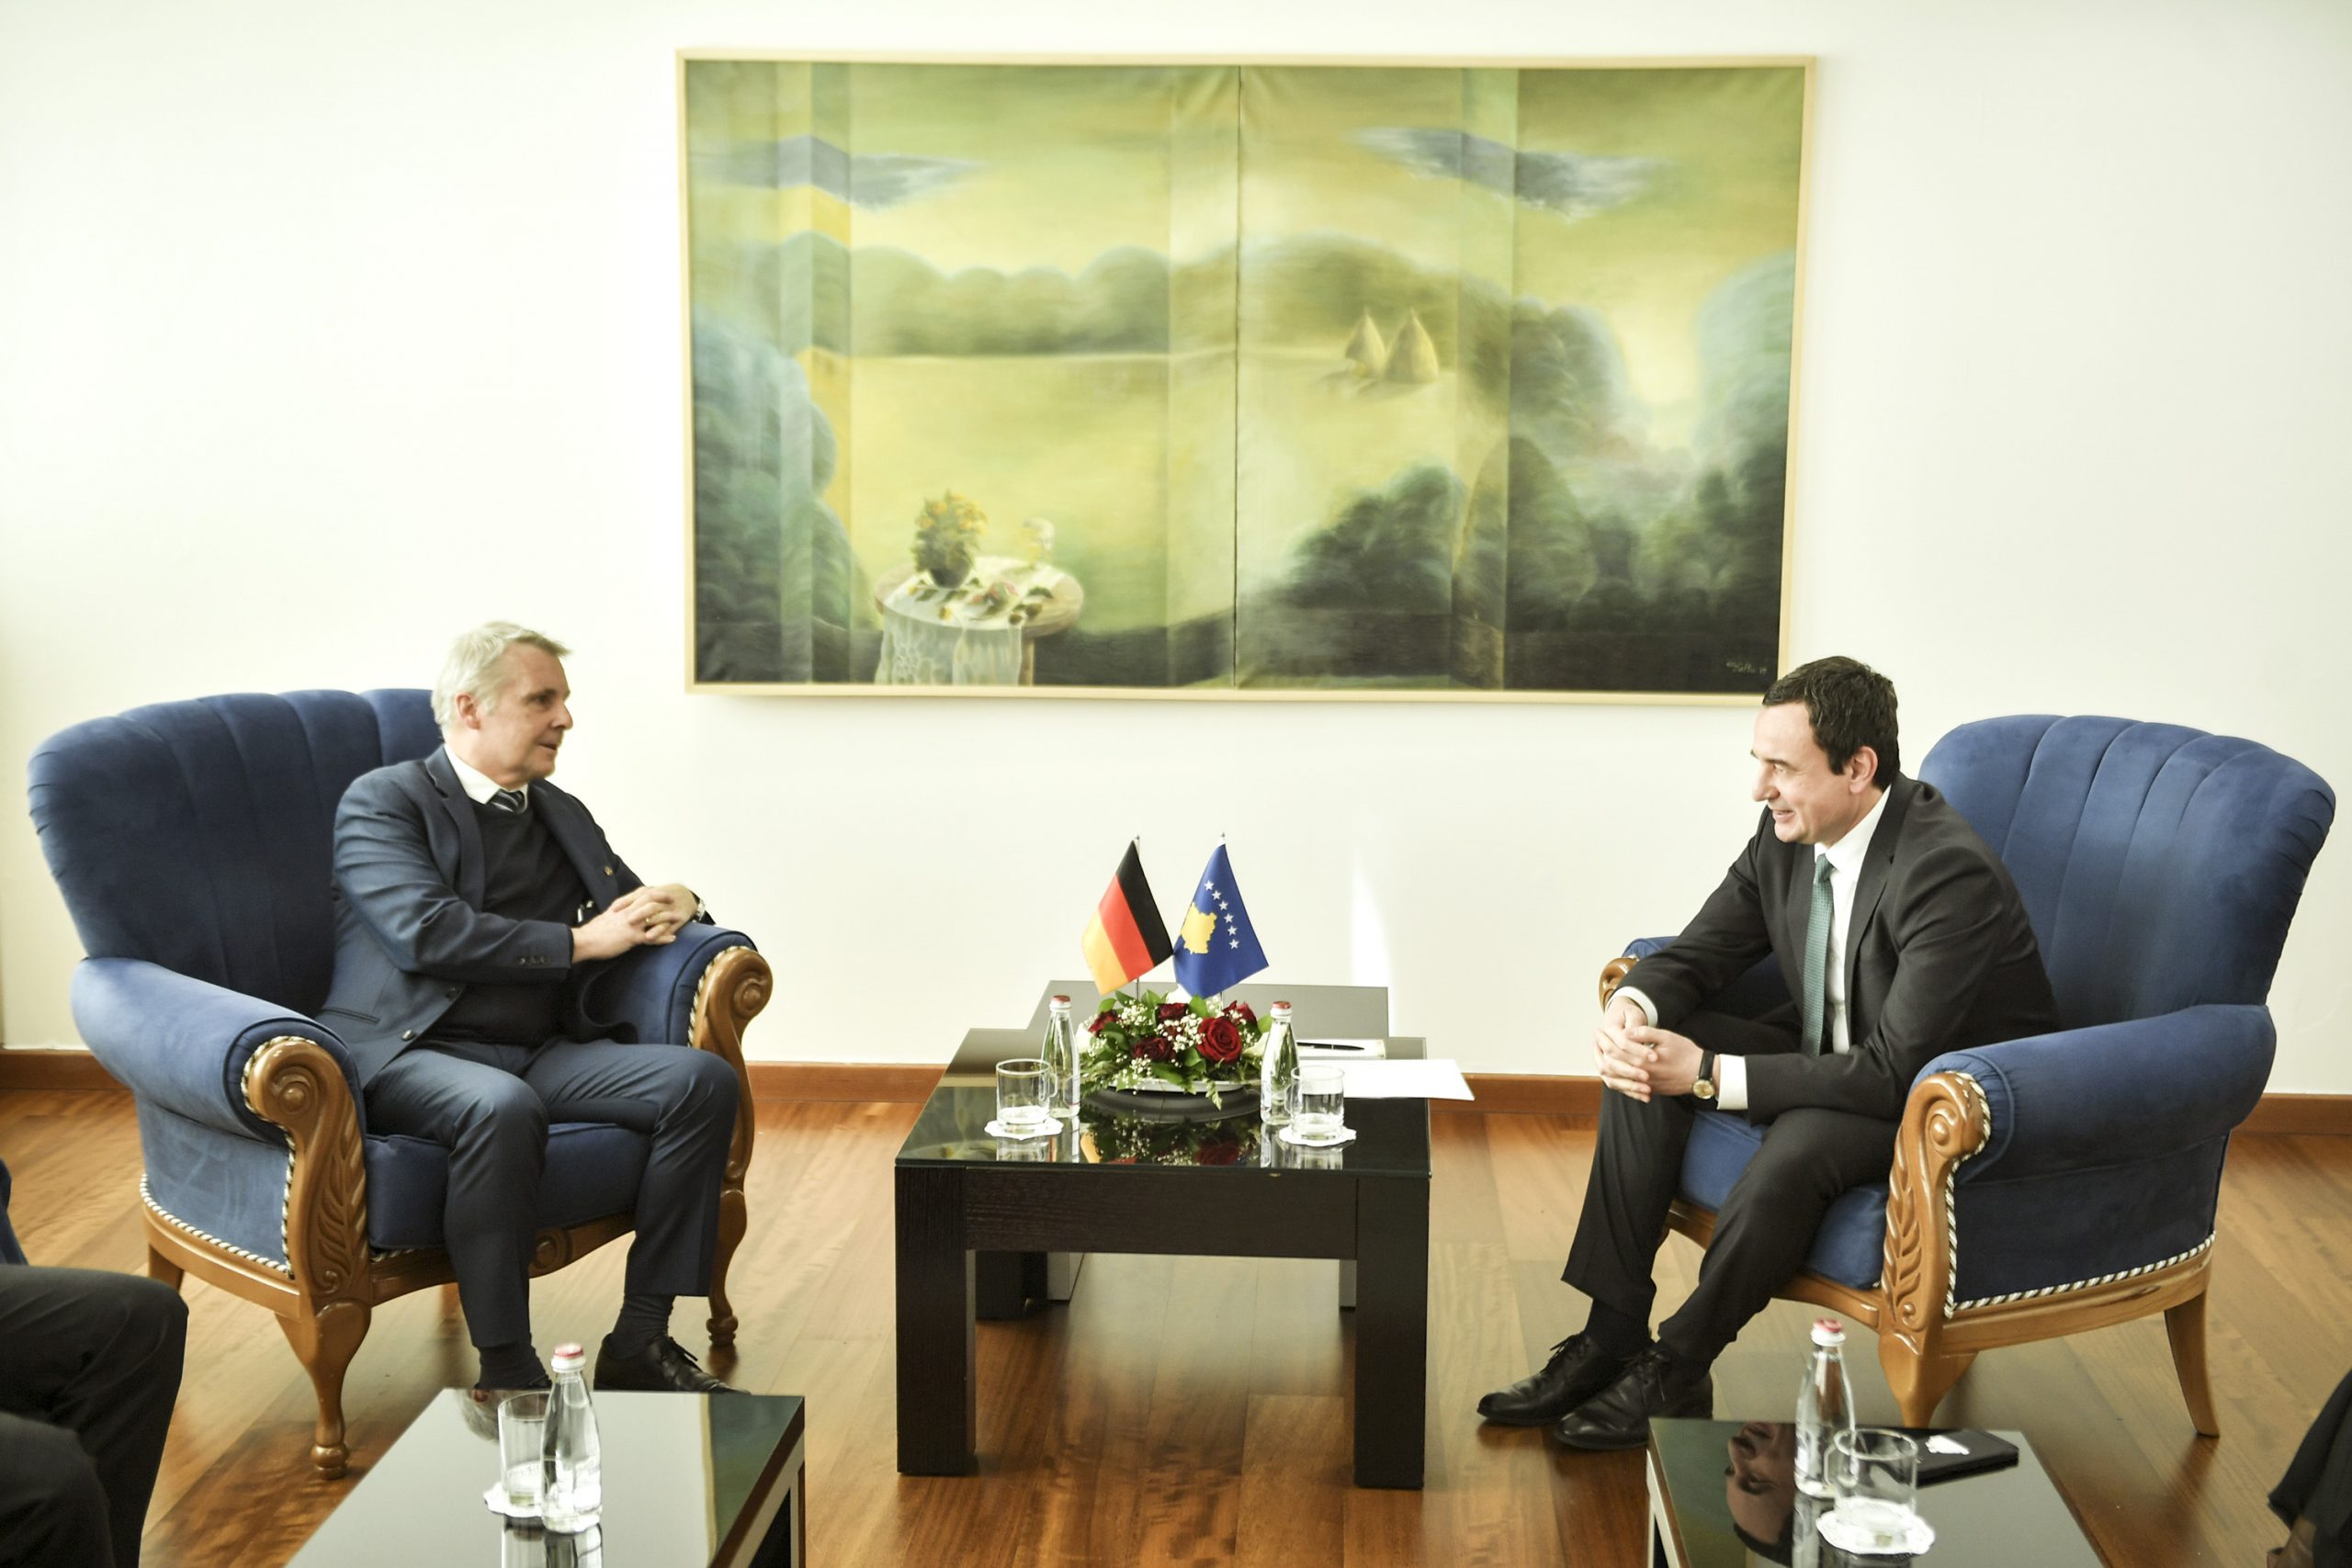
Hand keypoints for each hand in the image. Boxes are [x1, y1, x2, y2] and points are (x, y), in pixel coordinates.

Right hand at [571, 884, 693, 961]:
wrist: (584, 941)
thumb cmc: (593, 932)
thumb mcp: (606, 917)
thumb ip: (616, 913)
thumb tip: (620, 912)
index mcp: (621, 907)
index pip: (639, 893)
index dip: (652, 891)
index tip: (659, 891)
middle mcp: (628, 912)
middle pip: (650, 899)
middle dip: (664, 898)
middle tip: (674, 900)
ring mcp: (630, 924)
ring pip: (654, 916)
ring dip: (669, 917)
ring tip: (680, 918)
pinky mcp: (631, 937)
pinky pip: (652, 937)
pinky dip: (664, 937)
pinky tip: (672, 939)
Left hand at [1593, 1011, 1701, 1102]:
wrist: (1702, 1074)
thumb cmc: (1686, 1053)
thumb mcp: (1667, 1037)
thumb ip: (1645, 1034)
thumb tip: (1626, 1031)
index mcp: (1643, 1061)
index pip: (1615, 1050)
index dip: (1603, 1039)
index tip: (1597, 1031)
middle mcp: (1640, 1075)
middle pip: (1612, 1064)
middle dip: (1601, 1050)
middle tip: (1595, 1039)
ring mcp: (1644, 1085)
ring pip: (1617, 1078)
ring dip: (1606, 1065)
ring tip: (1600, 1054)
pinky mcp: (1650, 1090)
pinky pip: (1627, 1087)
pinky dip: (1617, 1078)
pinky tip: (1613, 1070)